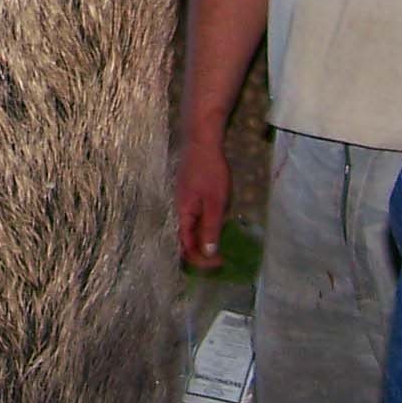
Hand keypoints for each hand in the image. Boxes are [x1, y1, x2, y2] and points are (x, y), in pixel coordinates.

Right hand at [176, 129, 231, 267]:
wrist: (202, 142)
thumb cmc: (209, 172)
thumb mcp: (215, 203)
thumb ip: (210, 228)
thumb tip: (207, 252)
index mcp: (182, 215)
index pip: (186, 247)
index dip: (201, 259)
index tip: (220, 260)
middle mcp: (179, 211)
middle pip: (186, 241)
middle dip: (203, 253)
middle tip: (222, 257)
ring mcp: (184, 202)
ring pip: (191, 229)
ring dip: (204, 240)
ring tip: (222, 242)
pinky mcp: (190, 195)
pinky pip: (195, 218)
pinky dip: (205, 226)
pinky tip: (218, 222)